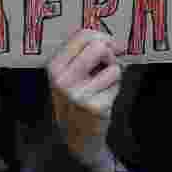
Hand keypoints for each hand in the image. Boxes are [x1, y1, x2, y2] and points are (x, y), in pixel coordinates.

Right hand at [48, 29, 125, 166]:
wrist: (77, 137)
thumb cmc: (77, 100)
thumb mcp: (73, 73)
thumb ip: (90, 54)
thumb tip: (117, 44)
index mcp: (54, 67)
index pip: (82, 35)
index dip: (101, 37)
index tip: (108, 45)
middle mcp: (63, 79)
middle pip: (99, 46)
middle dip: (109, 54)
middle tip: (107, 66)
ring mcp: (78, 94)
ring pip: (113, 67)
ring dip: (114, 74)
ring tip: (102, 86)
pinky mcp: (95, 107)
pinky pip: (117, 84)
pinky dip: (115, 88)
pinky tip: (104, 98)